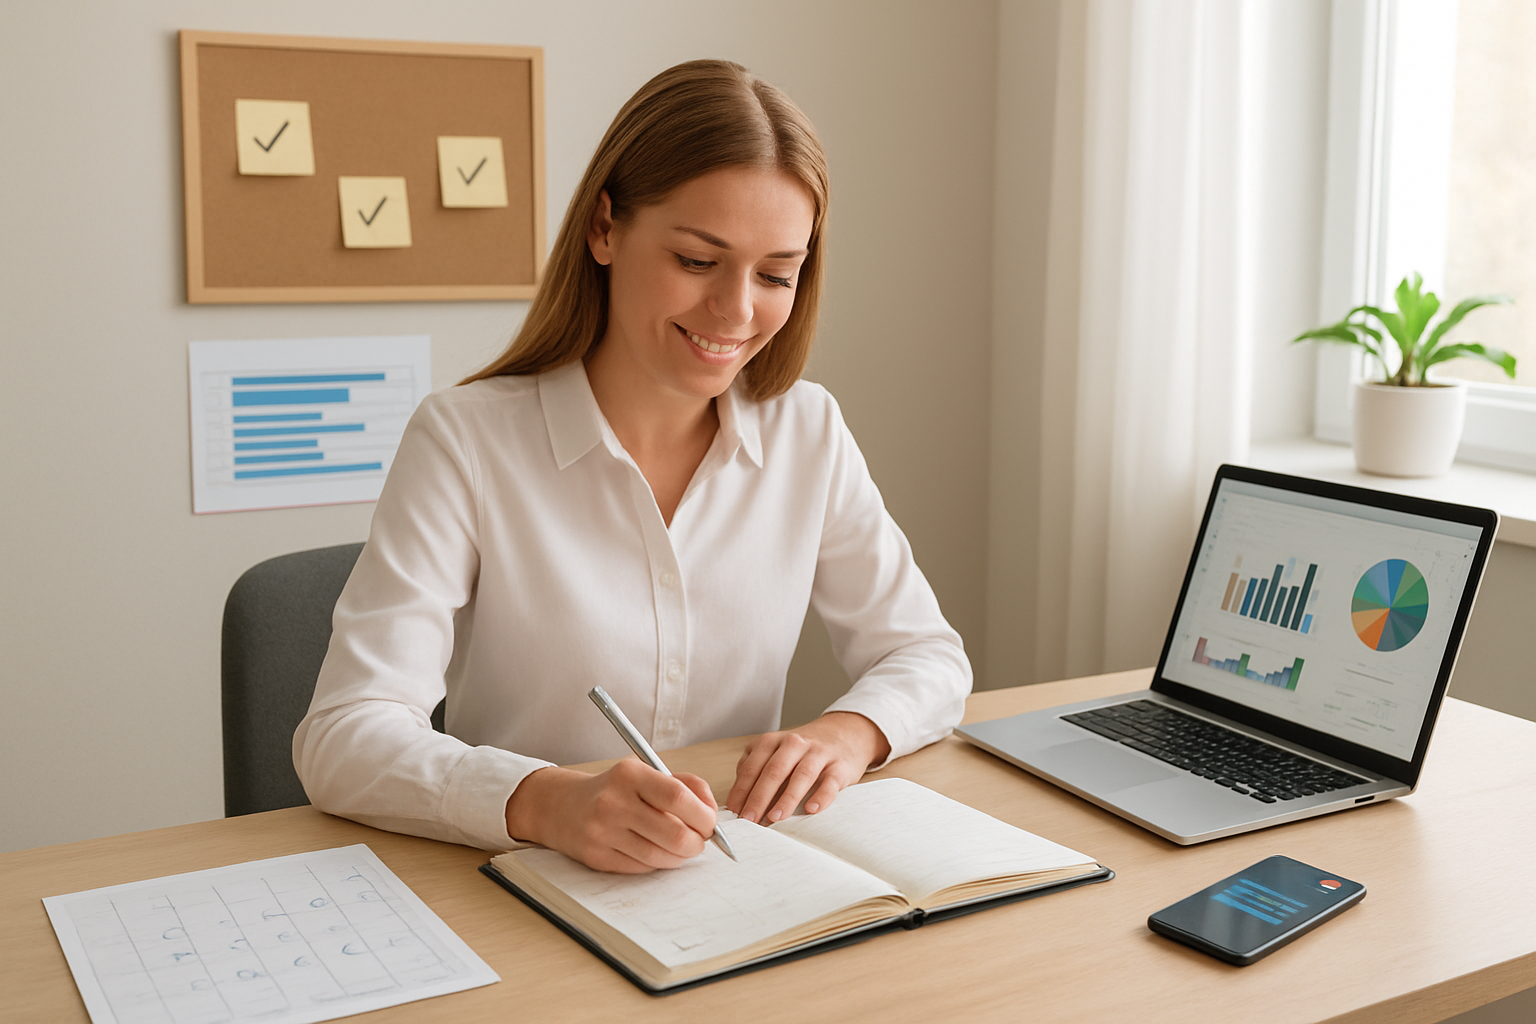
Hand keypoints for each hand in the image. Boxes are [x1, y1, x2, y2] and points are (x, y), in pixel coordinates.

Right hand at [504, 760, 717, 872]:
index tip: (710, 824)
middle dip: (696, 844)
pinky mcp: (596, 857)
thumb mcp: (646, 772)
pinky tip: (653, 852)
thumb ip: (685, 785)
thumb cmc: (615, 789)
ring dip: (679, 858)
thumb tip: (712, 812)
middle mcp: (614, 802)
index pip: (679, 797)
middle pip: (674, 834)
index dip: (704, 816)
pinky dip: (656, 864)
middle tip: (698, 842)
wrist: (561, 806)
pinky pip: (641, 869)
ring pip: (660, 858)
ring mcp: (602, 832)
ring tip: (678, 848)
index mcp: (630, 774)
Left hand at [726, 712, 890, 824]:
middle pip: (773, 772)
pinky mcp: (840, 766)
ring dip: (786, 799)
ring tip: (775, 818)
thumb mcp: (774, 750)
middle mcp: (794, 744)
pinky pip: (830, 782)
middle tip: (749, 820)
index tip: (734, 813)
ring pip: (800, 776)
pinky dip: (821, 796)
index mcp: (773, 741)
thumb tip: (736, 800)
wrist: (844, 733)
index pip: (752, 768)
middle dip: (759, 798)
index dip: (741, 791)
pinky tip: (812, 809)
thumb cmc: (802, 751)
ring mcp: (818, 754)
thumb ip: (755, 768)